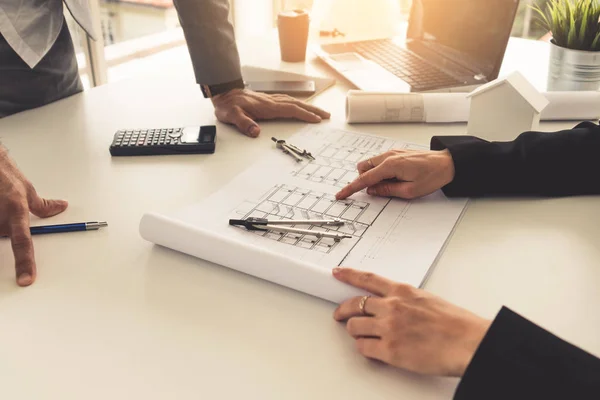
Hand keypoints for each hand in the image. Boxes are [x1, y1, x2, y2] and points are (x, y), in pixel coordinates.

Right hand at [0, 147, 67, 285]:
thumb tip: (60, 207)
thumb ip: (42, 205)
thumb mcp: (27, 189)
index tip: (26, 279)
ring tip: (0, 203)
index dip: (25, 263)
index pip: (23, 243)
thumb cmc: (4, 174)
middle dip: (8, 227)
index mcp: (16, 211)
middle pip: (5, 237)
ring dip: (1, 222)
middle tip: (6, 208)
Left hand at [211, 89, 329, 136]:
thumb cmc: (227, 105)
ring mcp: (271, 100)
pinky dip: (298, 104)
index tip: (316, 119)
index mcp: (266, 106)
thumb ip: (243, 123)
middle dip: (313, 110)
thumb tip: (255, 131)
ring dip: (308, 106)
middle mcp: (271, 101)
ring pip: (294, 102)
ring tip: (319, 112)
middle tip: (326, 115)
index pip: (290, 110)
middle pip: (297, 104)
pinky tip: (301, 106)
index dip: (304, 114)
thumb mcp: (231, 116)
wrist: (223, 93)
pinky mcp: (268, 100)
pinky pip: (288, 101)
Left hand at [332, 267, 490, 376]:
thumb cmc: (456, 324)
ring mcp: (388, 328)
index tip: (338, 273)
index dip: (349, 275)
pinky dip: (365, 349)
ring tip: (362, 336)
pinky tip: (373, 350)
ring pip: (354, 327)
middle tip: (339, 314)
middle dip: (343, 310)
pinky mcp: (389, 350)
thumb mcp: (428, 300)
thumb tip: (394, 306)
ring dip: (355, 332)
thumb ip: (406, 301)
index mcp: (402, 292)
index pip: (368, 279)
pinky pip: (363, 348)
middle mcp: (391, 307)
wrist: (468, 343)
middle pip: (354, 305)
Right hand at [335, 149, 454, 199]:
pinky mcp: (397, 153)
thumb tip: (372, 191)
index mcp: (390, 166)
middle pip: (363, 168)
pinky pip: (381, 162)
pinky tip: (396, 178)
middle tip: (379, 190)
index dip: (351, 188)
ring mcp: (392, 153)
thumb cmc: (432, 176)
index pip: (364, 179)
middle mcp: (388, 156)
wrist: (447, 163)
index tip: (341, 194)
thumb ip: (387, 190)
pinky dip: (381, 171)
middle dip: (365, 180)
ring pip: (371, 164)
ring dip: (374, 175)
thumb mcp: (410, 191)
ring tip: (392, 184)